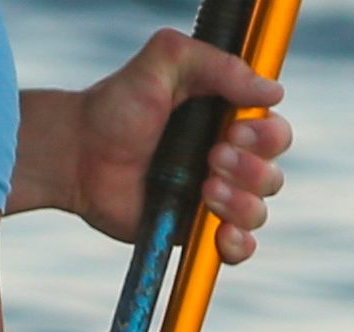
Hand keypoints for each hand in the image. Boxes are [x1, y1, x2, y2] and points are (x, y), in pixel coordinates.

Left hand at [72, 30, 291, 264]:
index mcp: (227, 119)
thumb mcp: (165, 61)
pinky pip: (238, 249)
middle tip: (211, 158)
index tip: (233, 131)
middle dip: (250, 170)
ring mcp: (213, 198)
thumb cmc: (117, 105)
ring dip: (240, 202)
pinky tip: (222, 233)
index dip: (265, 136)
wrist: (79, 154)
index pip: (274, 133)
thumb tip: (273, 90)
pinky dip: (238, 245)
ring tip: (205, 188)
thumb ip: (216, 64)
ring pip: (258, 212)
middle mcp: (227, 160)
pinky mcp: (194, 231)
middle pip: (272, 176)